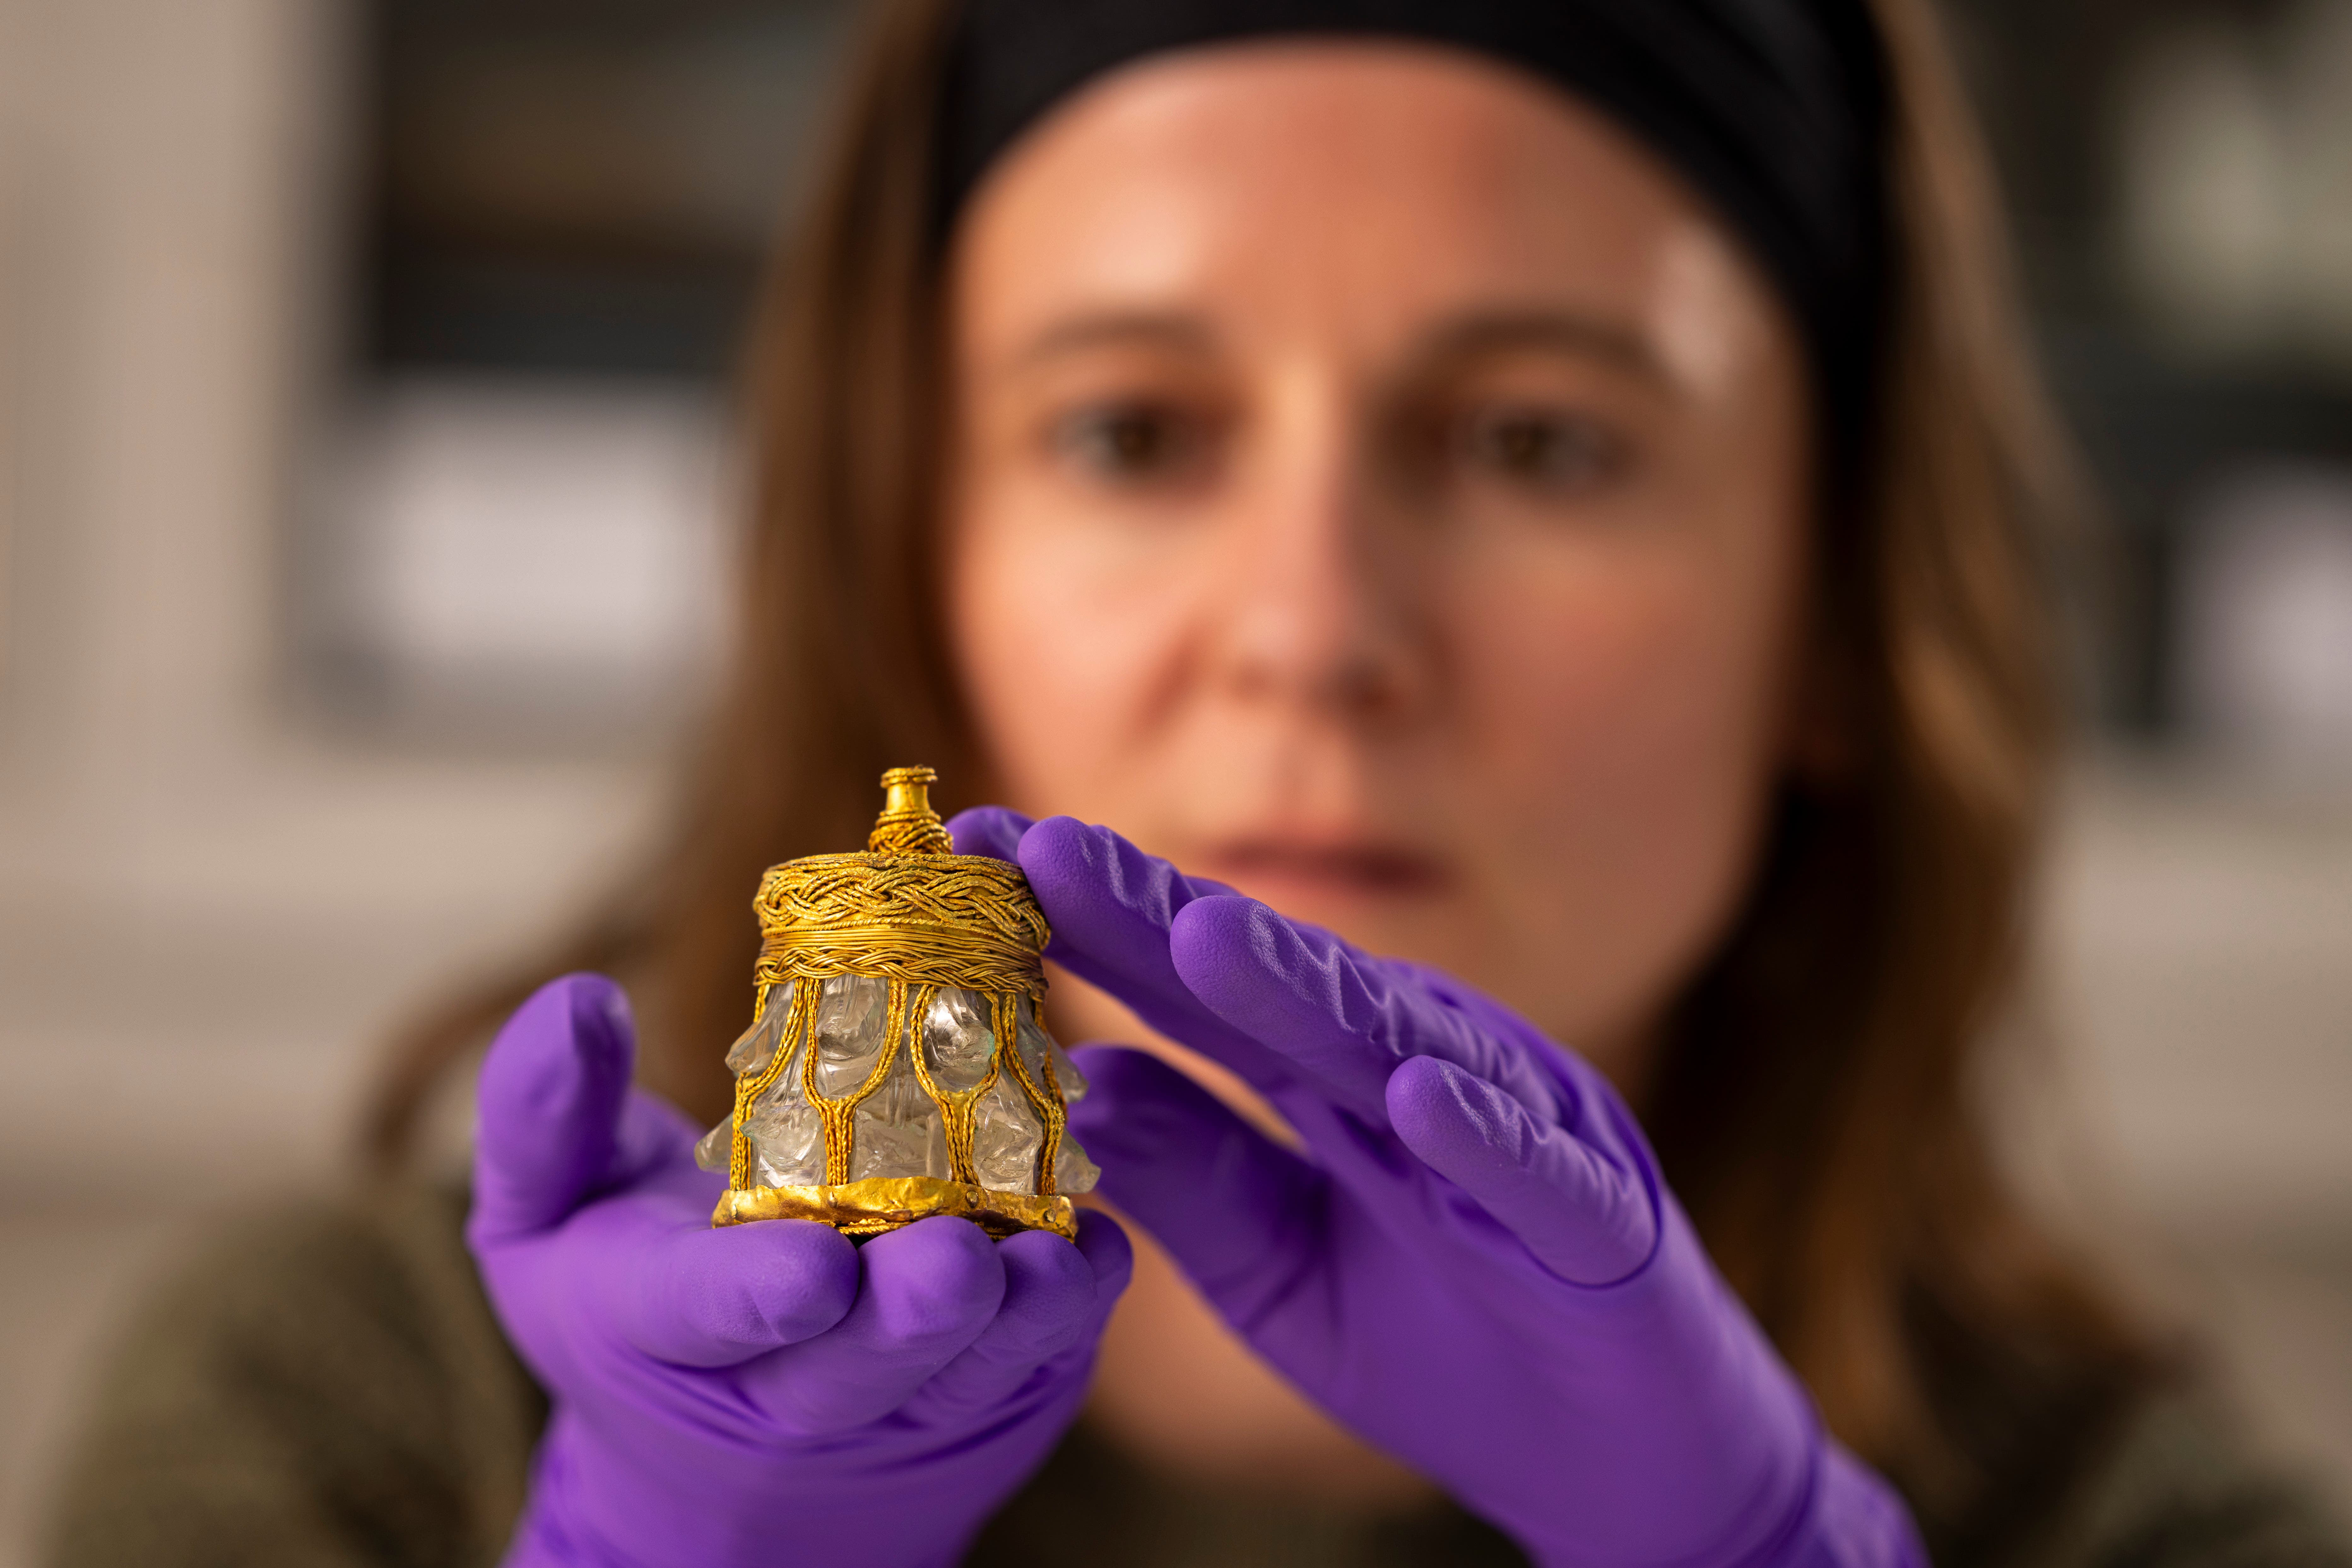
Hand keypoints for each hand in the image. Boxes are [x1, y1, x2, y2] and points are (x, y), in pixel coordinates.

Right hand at [467, 975, 1131, 1567]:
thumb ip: (544, 1115)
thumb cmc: (627, 1300)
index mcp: (660, 1333)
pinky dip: (1069, 1319)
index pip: (701, 1318)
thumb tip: (578, 1002)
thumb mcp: (545, 1215)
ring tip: (1063, 1256)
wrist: (717, 1455)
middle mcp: (780, 1390)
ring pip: (961, 1375)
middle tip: (960, 1255)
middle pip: (853, 1364)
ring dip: (1017, 1322)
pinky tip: (1097, 1252)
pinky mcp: (977, 1407)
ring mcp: (890, 1412)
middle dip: (910, 1314)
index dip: (755, 1296)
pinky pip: (1033, 1372)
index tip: (810, 1265)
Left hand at [950, 810, 1921, 1567]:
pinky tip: (1418, 1094)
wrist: (1616, 1458)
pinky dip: (1485, 1134)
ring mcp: (1519, 1140)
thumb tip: (1077, 1083)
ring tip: (1204, 935)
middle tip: (1049, 849)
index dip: (1099, 918)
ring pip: (1405, 1049)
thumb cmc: (1448, 1343)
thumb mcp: (1278, 1266)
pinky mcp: (1602, 1226)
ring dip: (1310, 992)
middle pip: (1285, 986)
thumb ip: (1191, 1177)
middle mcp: (1423, 1077)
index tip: (984, 852)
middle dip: (1164, 914)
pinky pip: (1536, 1175)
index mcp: (1339, 1084)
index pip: (1202, 986)